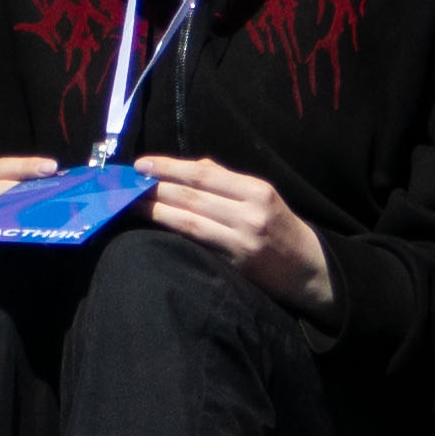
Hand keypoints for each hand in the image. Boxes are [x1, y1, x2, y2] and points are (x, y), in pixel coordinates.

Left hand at [134, 155, 337, 318]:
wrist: (309, 271)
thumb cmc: (280, 227)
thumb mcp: (264, 197)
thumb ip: (228, 181)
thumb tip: (190, 167)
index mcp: (257, 190)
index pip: (204, 173)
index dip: (169, 167)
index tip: (141, 164)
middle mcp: (249, 213)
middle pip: (192, 195)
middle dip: (154, 188)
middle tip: (124, 183)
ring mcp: (241, 242)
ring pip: (188, 221)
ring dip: (154, 211)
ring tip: (129, 204)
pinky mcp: (235, 266)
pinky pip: (196, 245)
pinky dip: (172, 235)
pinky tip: (152, 229)